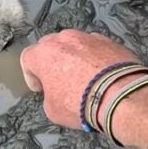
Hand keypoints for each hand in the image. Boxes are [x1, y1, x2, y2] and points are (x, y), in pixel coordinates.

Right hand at [19, 29, 145, 129]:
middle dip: (52, 62)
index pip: (27, 58)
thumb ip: (49, 95)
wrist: (120, 96)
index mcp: (43, 54)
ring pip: (74, 44)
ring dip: (74, 57)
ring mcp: (87, 37)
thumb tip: (57, 92)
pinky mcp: (109, 41)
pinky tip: (101, 75)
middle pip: (50, 46)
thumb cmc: (80, 103)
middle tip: (60, 81)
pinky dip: (95, 58)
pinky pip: (95, 48)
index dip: (31, 75)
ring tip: (84, 78)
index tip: (40, 88)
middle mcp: (63, 39)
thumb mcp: (52, 110)